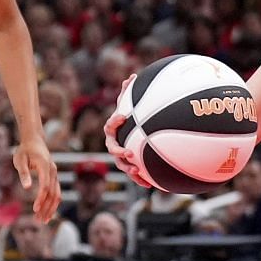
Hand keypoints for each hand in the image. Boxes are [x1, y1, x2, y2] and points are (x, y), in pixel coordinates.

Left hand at [14, 137, 60, 222]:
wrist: (34, 141)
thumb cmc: (24, 150)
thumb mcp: (19, 160)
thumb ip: (24, 173)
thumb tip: (27, 188)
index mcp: (45, 166)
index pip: (45, 187)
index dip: (40, 199)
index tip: (34, 210)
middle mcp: (53, 172)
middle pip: (53, 194)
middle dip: (47, 208)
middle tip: (39, 220)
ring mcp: (55, 175)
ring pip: (57, 195)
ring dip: (51, 208)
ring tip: (44, 220)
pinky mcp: (53, 177)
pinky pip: (56, 192)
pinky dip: (53, 203)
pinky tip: (48, 212)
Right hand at [104, 75, 157, 189]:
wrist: (130, 136)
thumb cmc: (130, 120)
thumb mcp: (129, 107)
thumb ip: (129, 93)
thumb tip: (133, 75)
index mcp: (114, 130)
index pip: (110, 126)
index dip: (115, 121)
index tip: (123, 116)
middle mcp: (114, 144)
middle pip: (113, 149)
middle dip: (119, 151)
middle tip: (128, 152)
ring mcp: (120, 157)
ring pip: (121, 165)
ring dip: (128, 168)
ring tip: (137, 170)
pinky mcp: (129, 166)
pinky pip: (133, 174)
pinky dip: (140, 179)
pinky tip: (150, 185)